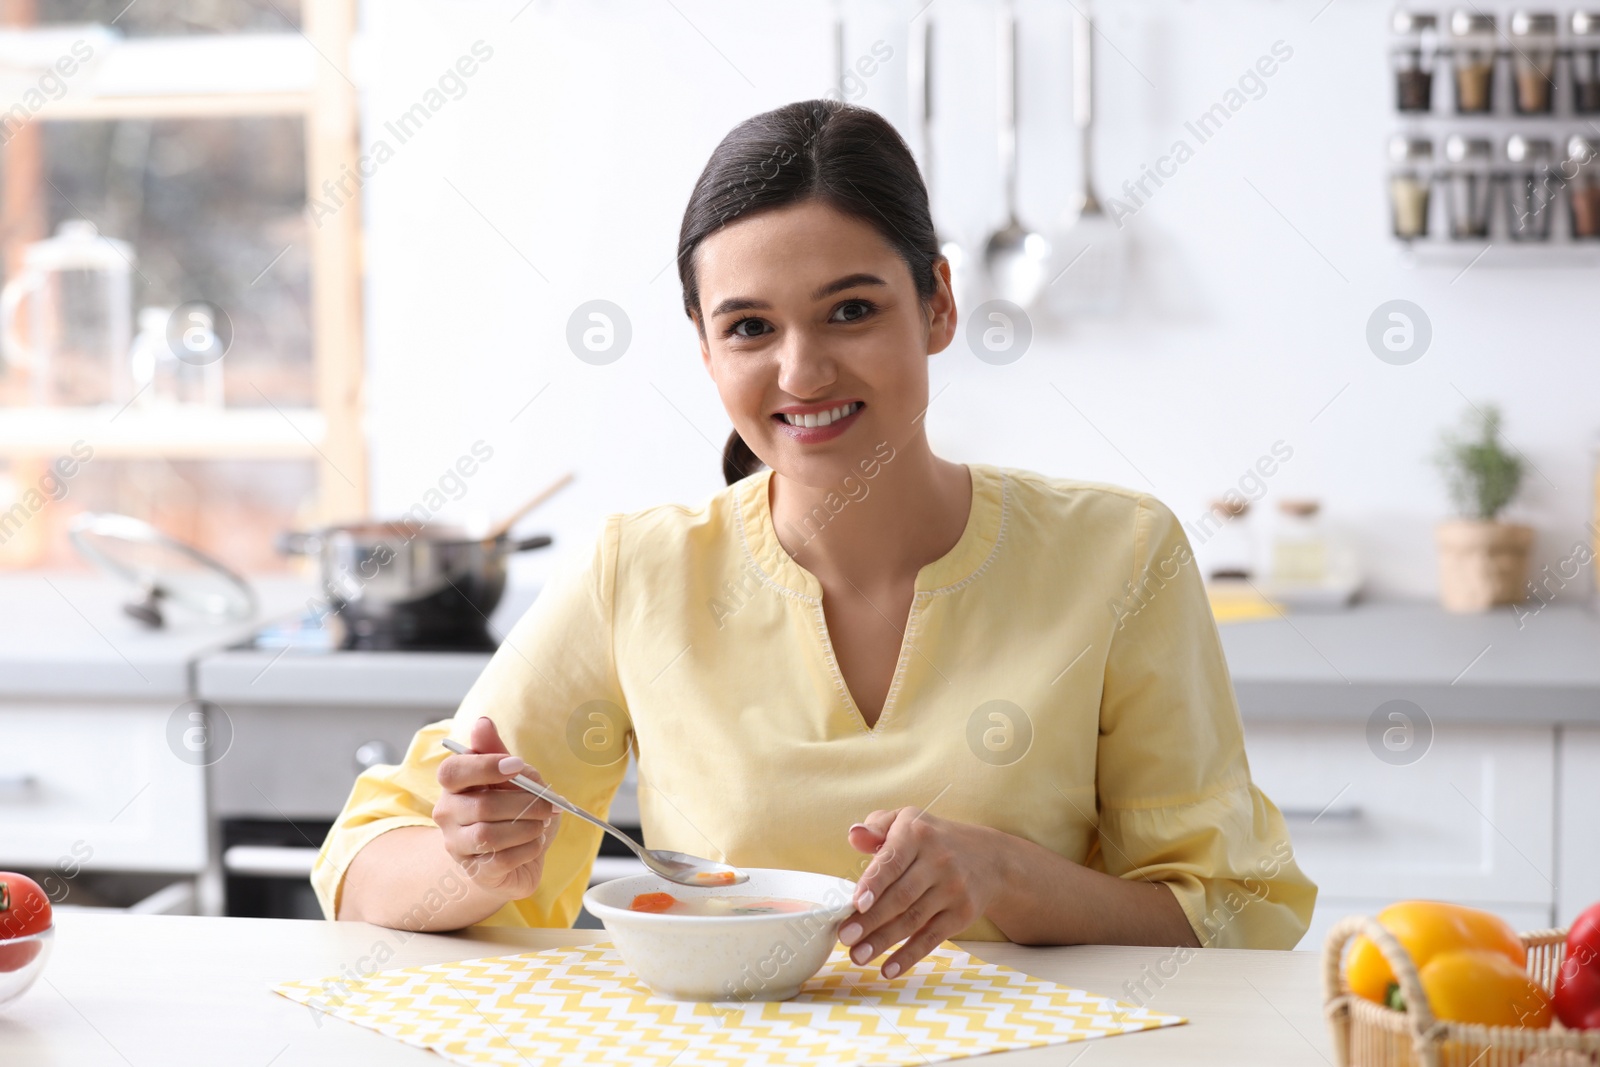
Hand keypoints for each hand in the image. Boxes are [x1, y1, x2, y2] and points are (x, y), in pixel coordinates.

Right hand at [433, 716, 561, 902]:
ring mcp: (458, 846)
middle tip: (549, 803)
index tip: (518, 766)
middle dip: (525, 803)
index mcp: (454, 786)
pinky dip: (529, 848)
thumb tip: (482, 722)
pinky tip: (535, 842)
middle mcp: (447, 815)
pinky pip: (503, 859)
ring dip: (527, 826)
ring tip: (542, 823)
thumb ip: (498, 752)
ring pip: (490, 835)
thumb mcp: (511, 777)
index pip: (454, 772)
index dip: (486, 766)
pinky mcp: (476, 872)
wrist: (514, 856)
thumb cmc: (512, 811)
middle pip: (482, 806)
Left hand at [841, 807, 1000, 978]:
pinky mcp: (963, 914)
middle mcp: (938, 860)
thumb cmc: (932, 840)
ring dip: (883, 941)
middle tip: (846, 937)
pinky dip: (909, 956)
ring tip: (858, 955)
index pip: (893, 861)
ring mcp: (953, 889)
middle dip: (871, 920)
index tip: (856, 903)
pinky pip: (932, 938)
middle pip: (901, 896)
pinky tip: (888, 969)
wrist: (990, 859)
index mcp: (918, 833)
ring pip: (913, 920)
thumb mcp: (906, 820)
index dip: (874, 883)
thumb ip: (875, 827)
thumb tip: (854, 836)